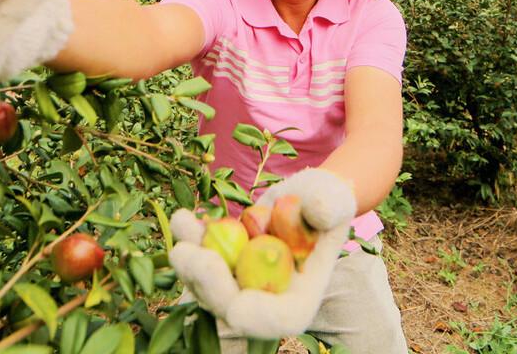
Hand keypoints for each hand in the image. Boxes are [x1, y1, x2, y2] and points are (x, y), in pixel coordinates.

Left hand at [168, 169, 356, 338]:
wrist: (305, 196)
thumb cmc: (327, 200)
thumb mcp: (334, 199)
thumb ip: (328, 208)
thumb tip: (316, 211)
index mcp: (300, 298)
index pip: (277, 320)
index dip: (254, 316)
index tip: (235, 303)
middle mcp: (266, 300)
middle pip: (229, 306)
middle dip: (205, 284)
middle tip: (185, 252)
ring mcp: (242, 285)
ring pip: (206, 285)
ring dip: (189, 259)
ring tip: (182, 222)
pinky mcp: (224, 267)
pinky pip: (198, 261)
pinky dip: (190, 241)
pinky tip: (184, 219)